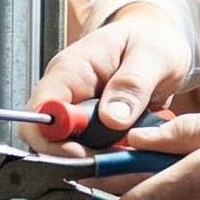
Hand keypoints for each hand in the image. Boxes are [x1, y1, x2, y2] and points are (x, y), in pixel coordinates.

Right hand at [25, 1, 191, 153]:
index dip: (55, 140)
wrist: (159, 40)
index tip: (88, 153)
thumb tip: (112, 118)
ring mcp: (77, 112)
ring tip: (132, 153)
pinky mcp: (91, 127)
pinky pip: (92, 151)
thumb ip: (132, 84)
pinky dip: (112, 157)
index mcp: (70, 70)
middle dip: (83, 156)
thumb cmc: (152, 40)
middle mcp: (66, 93)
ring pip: (71, 150)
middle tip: (119, 159)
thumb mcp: (152, 57)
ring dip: (102, 158)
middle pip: (51, 139)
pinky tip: (133, 150)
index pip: (40, 113)